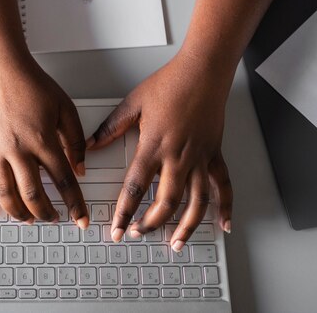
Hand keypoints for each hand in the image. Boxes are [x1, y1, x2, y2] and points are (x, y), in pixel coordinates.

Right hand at [0, 59, 88, 227]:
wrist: (2, 69)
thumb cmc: (33, 85)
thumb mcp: (65, 109)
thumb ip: (76, 140)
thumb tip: (79, 169)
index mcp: (43, 140)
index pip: (63, 181)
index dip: (74, 204)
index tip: (80, 219)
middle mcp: (18, 148)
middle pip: (33, 194)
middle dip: (46, 213)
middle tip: (54, 219)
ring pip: (6, 192)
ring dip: (18, 212)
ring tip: (28, 219)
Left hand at [88, 51, 232, 250]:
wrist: (202, 72)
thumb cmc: (169, 84)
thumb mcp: (132, 104)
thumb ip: (110, 128)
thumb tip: (90, 145)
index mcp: (153, 147)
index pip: (135, 189)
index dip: (124, 213)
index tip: (117, 229)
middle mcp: (178, 158)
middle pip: (165, 203)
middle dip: (150, 224)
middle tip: (138, 234)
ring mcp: (199, 158)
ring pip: (196, 202)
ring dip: (185, 226)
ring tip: (175, 243)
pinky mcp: (214, 154)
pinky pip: (223, 185)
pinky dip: (226, 206)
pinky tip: (224, 224)